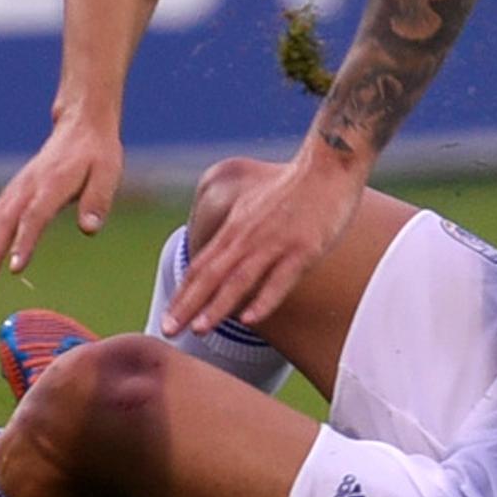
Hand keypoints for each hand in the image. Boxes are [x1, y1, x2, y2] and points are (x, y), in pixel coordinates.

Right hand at [0, 115, 123, 289]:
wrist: (79, 126)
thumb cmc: (96, 155)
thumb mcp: (108, 173)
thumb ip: (97, 201)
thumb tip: (89, 229)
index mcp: (53, 183)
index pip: (34, 216)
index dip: (23, 242)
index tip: (14, 268)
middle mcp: (27, 186)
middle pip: (3, 222)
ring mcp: (15, 190)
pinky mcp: (11, 195)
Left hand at [161, 151, 362, 334]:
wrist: (329, 166)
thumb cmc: (297, 190)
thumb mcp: (256, 208)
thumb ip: (240, 233)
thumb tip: (226, 258)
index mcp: (237, 228)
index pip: (201, 266)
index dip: (183, 295)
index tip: (167, 319)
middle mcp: (249, 237)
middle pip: (211, 275)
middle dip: (187, 305)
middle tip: (167, 331)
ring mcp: (276, 243)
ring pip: (239, 279)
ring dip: (216, 306)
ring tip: (198, 328)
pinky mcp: (304, 249)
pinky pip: (280, 279)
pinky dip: (263, 300)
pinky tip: (249, 320)